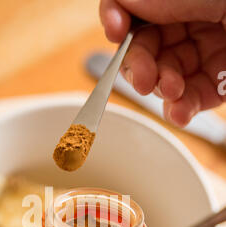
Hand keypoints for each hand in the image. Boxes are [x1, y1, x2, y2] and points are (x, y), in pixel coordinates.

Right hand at [100, 0, 225, 126]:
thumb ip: (134, 0)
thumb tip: (113, 11)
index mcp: (176, 0)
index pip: (135, 18)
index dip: (119, 25)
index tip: (115, 30)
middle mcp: (190, 24)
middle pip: (145, 53)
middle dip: (138, 68)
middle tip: (142, 79)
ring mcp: (205, 54)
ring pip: (164, 80)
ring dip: (160, 90)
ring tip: (170, 90)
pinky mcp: (220, 82)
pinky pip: (192, 100)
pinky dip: (181, 110)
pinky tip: (179, 112)